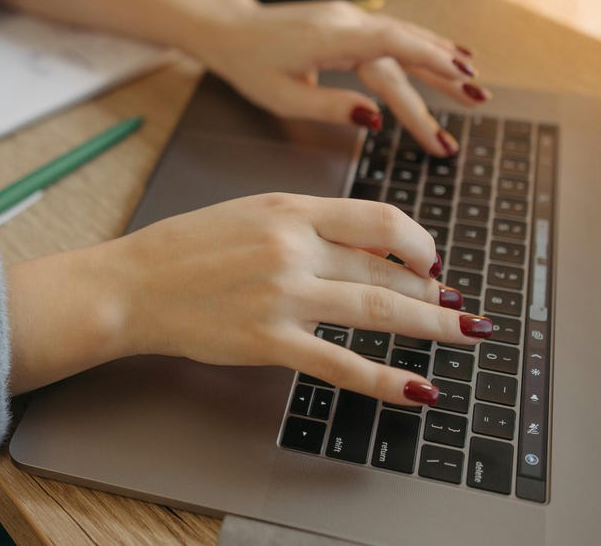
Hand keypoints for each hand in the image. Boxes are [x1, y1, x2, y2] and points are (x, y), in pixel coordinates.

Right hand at [6, 193, 493, 404]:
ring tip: (466, 334)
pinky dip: (386, 380)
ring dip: (432, 326)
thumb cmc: (186, 247)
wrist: (133, 285)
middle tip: (457, 307)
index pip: (381, 220)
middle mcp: (294, 249)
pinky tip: (419, 390)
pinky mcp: (268, 342)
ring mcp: (283, 297)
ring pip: (378, 311)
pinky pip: (342, 364)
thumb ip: (308, 223)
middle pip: (388, 269)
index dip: (420, 243)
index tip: (432, 261)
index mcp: (291, 210)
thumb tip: (369, 244)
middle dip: (432, 291)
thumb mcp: (250, 212)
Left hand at [189, 0, 490, 156]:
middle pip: (403, 52)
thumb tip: (375, 120)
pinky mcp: (349, 23)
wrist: (230, 29)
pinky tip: (447, 55)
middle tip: (478, 101)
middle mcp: (346, 22)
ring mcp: (350, 19)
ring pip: (403, 42)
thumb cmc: (250, 65)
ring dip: (439, 61)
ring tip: (473, 84)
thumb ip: (331, 108)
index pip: (391, 46)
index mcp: (330, 40)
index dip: (430, 61)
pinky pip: (392, 37)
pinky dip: (421, 47)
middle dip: (442, 78)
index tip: (462, 78)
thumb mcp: (282, 98)